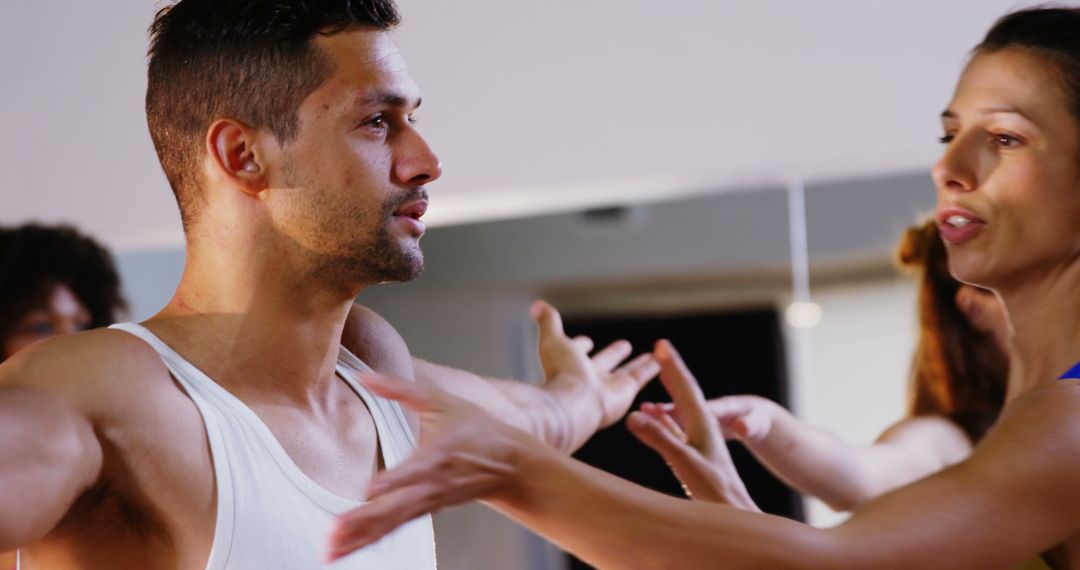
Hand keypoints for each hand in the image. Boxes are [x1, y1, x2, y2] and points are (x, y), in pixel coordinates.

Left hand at [327, 373, 531, 560]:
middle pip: (395, 507)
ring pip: (391, 524)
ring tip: (329, 551)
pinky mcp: (425, 512)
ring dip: (360, 538)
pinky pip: (394, 529)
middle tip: (333, 533)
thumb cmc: (476, 428)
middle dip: (363, 522)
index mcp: (437, 455)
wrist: (509, 464)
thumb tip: (364, 375)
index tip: (371, 490)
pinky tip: (346, 550)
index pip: (414, 471)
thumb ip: (400, 389)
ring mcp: (428, 502)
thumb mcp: (441, 401)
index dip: (394, 481)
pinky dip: (369, 541)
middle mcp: (431, 485)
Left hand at [531, 300, 659, 445]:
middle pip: (604, 363)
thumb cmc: (561, 372)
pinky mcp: (626, 391)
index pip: (576, 353)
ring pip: (626, 372)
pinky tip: (663, 360)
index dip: (581, 346)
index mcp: (569, 366)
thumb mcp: (552, 340)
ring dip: (637, 364)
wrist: (573, 404)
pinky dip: (652, 368)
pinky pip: (642, 377)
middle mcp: (589, 378)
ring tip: (650, 356)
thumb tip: (537, 305)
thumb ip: (548, 323)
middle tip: (624, 345)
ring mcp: (608, 387)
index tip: (587, 341)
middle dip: (612, 355)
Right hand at [627, 340, 759, 510]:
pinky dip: (662, 417)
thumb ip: (660, 438)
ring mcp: (698, 442)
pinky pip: (674, 428)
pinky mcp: (694, 456)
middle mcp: (702, 429)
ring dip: (667, 391)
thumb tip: (634, 415)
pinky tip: (653, 417)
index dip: (672, 365)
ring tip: (656, 377)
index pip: (685, 387)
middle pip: (685, 392)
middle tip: (660, 349)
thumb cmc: (715, 493)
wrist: (735, 516)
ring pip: (679, 409)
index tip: (661, 344)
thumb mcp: (685, 463)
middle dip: (671, 370)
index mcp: (703, 425)